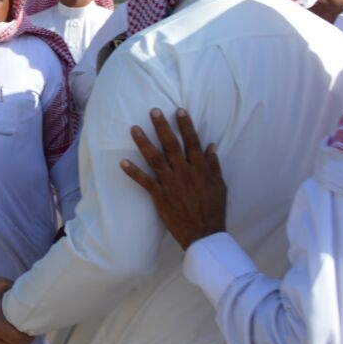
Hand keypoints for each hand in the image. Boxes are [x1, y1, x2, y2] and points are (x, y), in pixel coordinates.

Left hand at [120, 108, 227, 249]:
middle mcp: (184, 172)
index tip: (178, 110)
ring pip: (155, 159)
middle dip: (162, 127)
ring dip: (143, 143)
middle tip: (153, 111)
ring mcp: (171, 183)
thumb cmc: (214, 209)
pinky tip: (122, 162)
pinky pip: (144, 182)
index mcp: (200, 168)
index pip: (192, 142)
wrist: (204, 233)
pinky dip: (133, 172)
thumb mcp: (220, 185)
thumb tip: (211, 145)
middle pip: (171, 145)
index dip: (185, 125)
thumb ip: (213, 164)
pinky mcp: (160, 196)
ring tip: (134, 129)